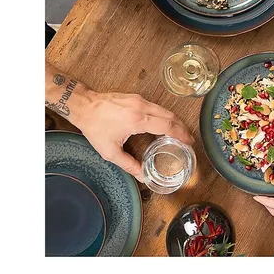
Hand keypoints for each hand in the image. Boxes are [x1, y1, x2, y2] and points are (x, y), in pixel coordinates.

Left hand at [70, 85, 194, 179]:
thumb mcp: (110, 151)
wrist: (84, 105)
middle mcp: (142, 107)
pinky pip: (156, 106)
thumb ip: (129, 165)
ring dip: (175, 120)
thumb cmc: (95, 127)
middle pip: (171, 116)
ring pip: (165, 109)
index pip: (167, 125)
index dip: (181, 134)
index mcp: (138, 120)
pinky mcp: (137, 97)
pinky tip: (164, 123)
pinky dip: (165, 115)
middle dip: (182, 127)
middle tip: (188, 139)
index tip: (189, 142)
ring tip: (180, 132)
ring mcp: (140, 100)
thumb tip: (143, 176)